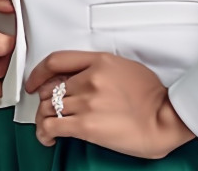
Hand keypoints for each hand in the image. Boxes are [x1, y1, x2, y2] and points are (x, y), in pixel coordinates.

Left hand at [26, 51, 195, 158]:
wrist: (163, 118)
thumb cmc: (152, 96)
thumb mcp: (124, 67)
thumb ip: (99, 69)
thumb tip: (80, 79)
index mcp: (99, 61)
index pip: (57, 60)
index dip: (39, 72)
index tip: (34, 81)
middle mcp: (89, 78)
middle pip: (50, 89)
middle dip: (46, 102)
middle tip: (48, 111)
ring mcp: (86, 101)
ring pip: (47, 108)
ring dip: (44, 119)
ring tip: (48, 127)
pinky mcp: (85, 125)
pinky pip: (51, 126)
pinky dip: (44, 133)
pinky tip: (48, 138)